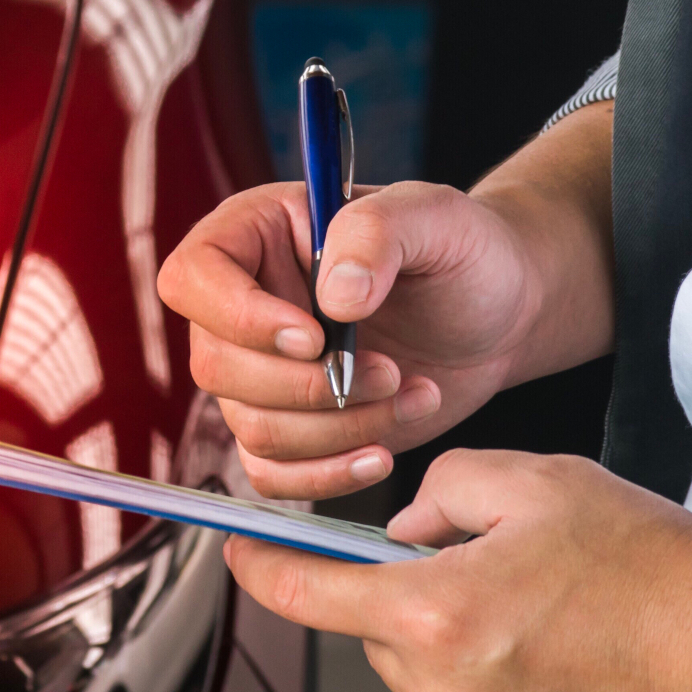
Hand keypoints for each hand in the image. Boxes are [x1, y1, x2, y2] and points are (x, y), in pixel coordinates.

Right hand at [157, 182, 545, 497]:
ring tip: (408, 393)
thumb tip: (335, 297)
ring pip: (251, 426)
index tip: (315, 335)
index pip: (192, 277)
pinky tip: (383, 450)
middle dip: (307, 386)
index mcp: (256, 235)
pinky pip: (272, 473)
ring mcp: (261, 372)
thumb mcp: (434, 217)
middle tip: (387, 370)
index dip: (239, 317)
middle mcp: (244, 305)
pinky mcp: (290, 426)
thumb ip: (378, 233)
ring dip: (336, 428)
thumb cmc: (463, 250)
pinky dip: (328, 474)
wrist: (500, 313)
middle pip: (216, 366)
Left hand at [223, 449, 691, 691]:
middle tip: (499, 564)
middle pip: (379, 632)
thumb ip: (447, 488)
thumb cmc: (662, 571)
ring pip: (429, 674)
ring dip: (462, 639)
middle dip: (415, 591)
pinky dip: (498, 683)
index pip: (307, 595)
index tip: (239, 550)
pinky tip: (567, 659)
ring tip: (555, 614)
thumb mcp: (543, 483)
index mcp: (436, 616)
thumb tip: (408, 526)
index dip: (263, 567)